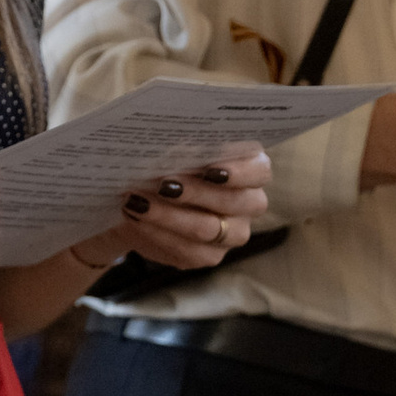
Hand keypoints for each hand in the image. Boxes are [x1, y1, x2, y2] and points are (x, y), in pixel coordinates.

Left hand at [82, 148, 273, 272]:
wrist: (144, 196)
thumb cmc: (167, 161)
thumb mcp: (173, 145)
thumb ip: (180, 140)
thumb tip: (170, 140)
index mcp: (252, 168)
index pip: (259, 171)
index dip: (238, 171)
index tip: (209, 168)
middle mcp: (249, 203)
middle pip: (233, 202)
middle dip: (195, 192)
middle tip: (162, 183)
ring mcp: (232, 233)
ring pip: (206, 229)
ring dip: (169, 215)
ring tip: (137, 201)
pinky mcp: (209, 256)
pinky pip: (188, 251)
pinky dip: (158, 233)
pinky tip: (136, 218)